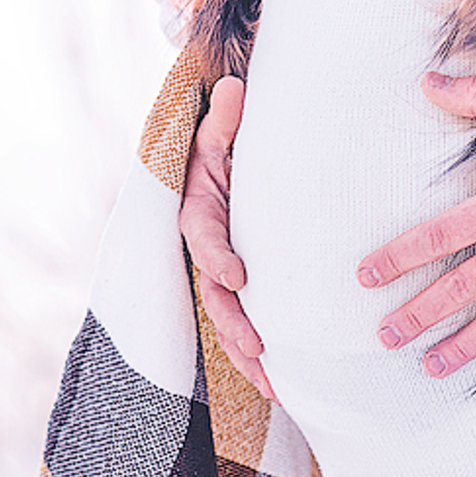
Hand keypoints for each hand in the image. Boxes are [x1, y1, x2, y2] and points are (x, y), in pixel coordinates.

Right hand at [178, 77, 272, 398]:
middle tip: (259, 346)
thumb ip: (226, 117)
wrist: (222, 157)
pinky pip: (240, 324)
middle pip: (211, 294)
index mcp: (196, 209)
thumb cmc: (224, 141)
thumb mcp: (219, 128)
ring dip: (245, 353)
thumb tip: (235, 89)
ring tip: (273, 384)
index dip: (217, 257)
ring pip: (225, 320)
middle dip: (233, 324)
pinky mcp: (234, 287)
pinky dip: (253, 356)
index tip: (238, 275)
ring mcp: (217, 272)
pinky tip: (279, 386)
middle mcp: (202, 248)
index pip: (203, 236)